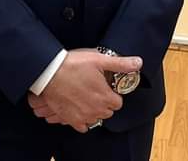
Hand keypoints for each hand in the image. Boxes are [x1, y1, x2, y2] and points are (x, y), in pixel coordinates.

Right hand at [26, 49, 141, 131]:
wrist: (49, 72)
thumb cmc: (73, 65)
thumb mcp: (99, 59)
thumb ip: (121, 63)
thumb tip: (138, 63)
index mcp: (105, 97)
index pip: (118, 103)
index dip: (112, 94)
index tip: (105, 87)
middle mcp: (96, 110)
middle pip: (108, 111)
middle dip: (104, 102)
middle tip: (94, 90)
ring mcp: (83, 116)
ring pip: (96, 118)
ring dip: (93, 110)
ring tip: (86, 97)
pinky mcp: (71, 119)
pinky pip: (82, 126)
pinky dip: (82, 119)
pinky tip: (79, 108)